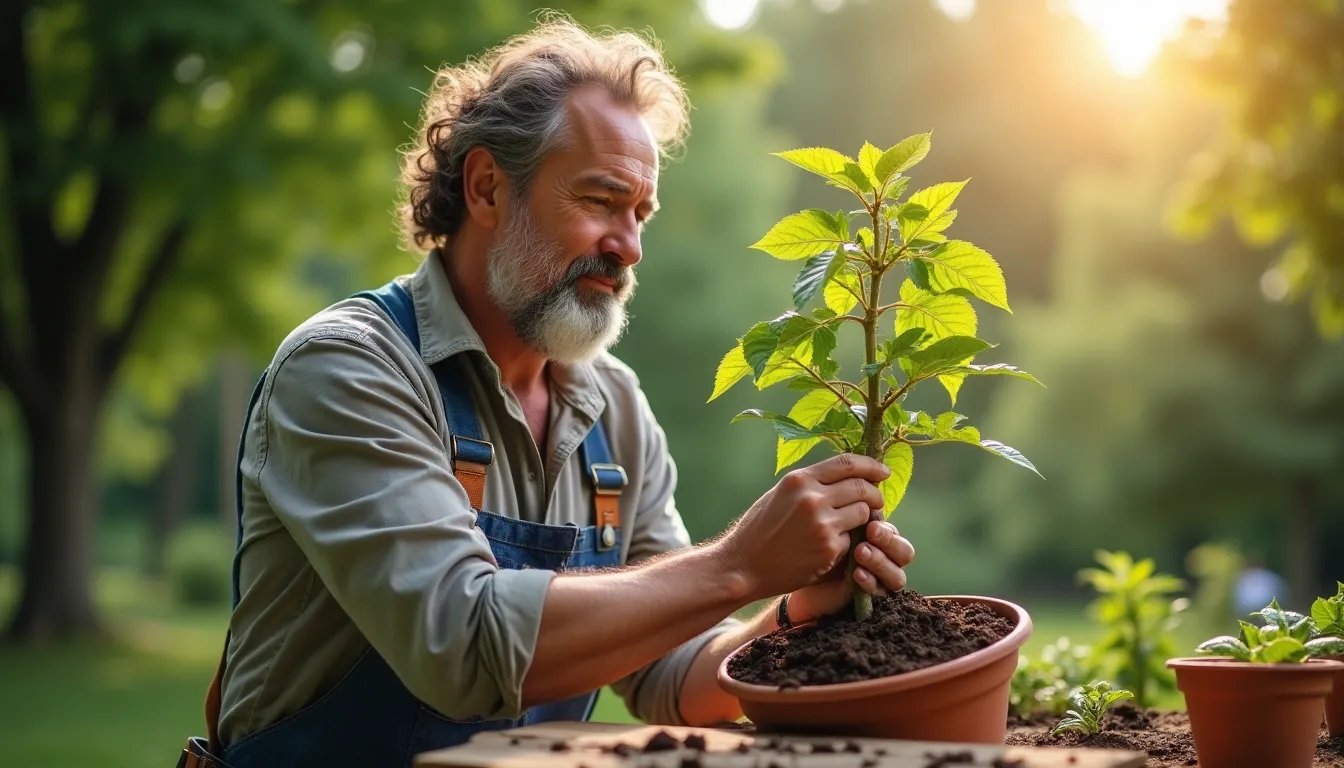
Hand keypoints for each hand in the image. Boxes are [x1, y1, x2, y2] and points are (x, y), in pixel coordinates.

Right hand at [715, 454, 888, 601]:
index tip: (883, 471)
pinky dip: (849, 541)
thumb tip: (847, 476)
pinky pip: (853, 538)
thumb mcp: (781, 493)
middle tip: (875, 501)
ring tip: (854, 524)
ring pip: (863, 513)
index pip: (847, 463)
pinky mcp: (829, 549)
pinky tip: (834, 545)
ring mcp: (822, 524)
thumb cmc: (759, 529)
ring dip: (865, 518)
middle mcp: (812, 498)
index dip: (871, 465)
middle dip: (874, 494)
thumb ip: (811, 483)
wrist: (743, 565)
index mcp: (799, 479)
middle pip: (861, 487)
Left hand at [785, 516, 915, 622]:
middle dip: (888, 539)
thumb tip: (861, 483)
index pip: (893, 528)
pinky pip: (881, 589)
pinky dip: (871, 580)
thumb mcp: (823, 516)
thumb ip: (844, 503)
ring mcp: (876, 576)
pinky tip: (856, 573)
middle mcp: (881, 555)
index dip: (886, 521)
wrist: (788, 570)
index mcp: (875, 533)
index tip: (871, 512)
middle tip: (871, 531)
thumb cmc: (804, 538)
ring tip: (860, 552)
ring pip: (897, 574)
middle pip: (904, 549)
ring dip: (880, 559)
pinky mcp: (868, 593)